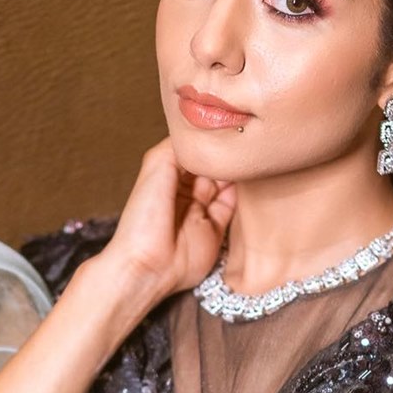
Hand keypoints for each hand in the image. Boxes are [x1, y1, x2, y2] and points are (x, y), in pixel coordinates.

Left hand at [102, 136, 236, 301]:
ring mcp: (201, 212)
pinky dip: (242, 194)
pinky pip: (233, 207)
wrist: (148, 265)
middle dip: (224, 155)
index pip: (193, 152)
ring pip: (225, 184)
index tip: (224, 126)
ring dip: (236, 172)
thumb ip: (177, 146)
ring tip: (248, 155)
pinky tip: (249, 179)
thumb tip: (199, 131)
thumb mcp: (155, 167)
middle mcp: (185, 193)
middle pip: (211, 167)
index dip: (207, 141)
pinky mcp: (216, 231)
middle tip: (240, 140)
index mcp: (167, 176)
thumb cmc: (144, 219)